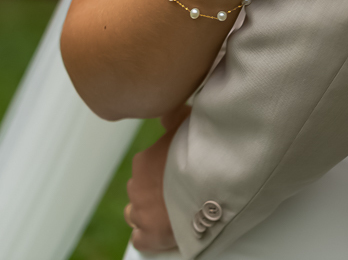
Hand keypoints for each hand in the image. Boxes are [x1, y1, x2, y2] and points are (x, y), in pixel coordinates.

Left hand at [125, 105, 190, 252]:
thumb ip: (174, 117)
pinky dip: (149, 236)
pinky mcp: (149, 234)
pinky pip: (140, 238)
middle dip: (154, 191)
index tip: (175, 174)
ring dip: (149, 212)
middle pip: (139, 189)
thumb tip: (166, 108)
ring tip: (169, 212)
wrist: (212, 182)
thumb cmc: (203, 151)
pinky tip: (162, 231)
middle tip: (176, 192)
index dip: (160, 172)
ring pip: (135, 213)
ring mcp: (142, 211)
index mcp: (144, 161)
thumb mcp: (189, 123)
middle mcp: (138, 186)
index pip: (144, 168)